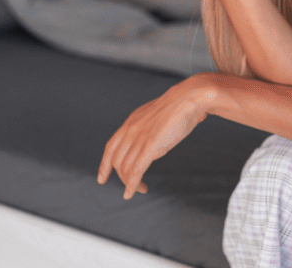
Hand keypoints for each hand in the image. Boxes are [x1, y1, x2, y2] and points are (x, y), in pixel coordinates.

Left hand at [98, 75, 213, 199]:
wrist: (189, 98)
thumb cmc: (180, 106)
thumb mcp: (157, 116)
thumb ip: (150, 126)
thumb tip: (154, 136)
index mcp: (131, 122)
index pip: (111, 146)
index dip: (104, 164)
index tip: (102, 178)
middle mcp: (131, 130)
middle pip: (116, 160)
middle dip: (121, 177)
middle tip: (132, 188)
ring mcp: (139, 138)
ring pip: (125, 168)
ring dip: (130, 183)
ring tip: (141, 189)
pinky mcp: (150, 146)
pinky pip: (135, 170)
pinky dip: (132, 184)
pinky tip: (132, 192)